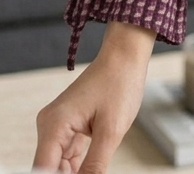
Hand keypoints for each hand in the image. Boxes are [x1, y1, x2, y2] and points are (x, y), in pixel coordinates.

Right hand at [33, 22, 155, 173]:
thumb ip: (95, 165)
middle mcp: (49, 126)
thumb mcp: (111, 130)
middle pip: (49, 169)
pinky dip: (78, 167)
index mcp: (54, 125)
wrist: (125, 57)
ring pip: (58, 166)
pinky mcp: (68, 128)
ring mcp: (57, 127)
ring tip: (95, 168)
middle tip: (93, 173)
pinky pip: (67, 157)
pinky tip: (91, 170)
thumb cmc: (120, 83)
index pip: (43, 171)